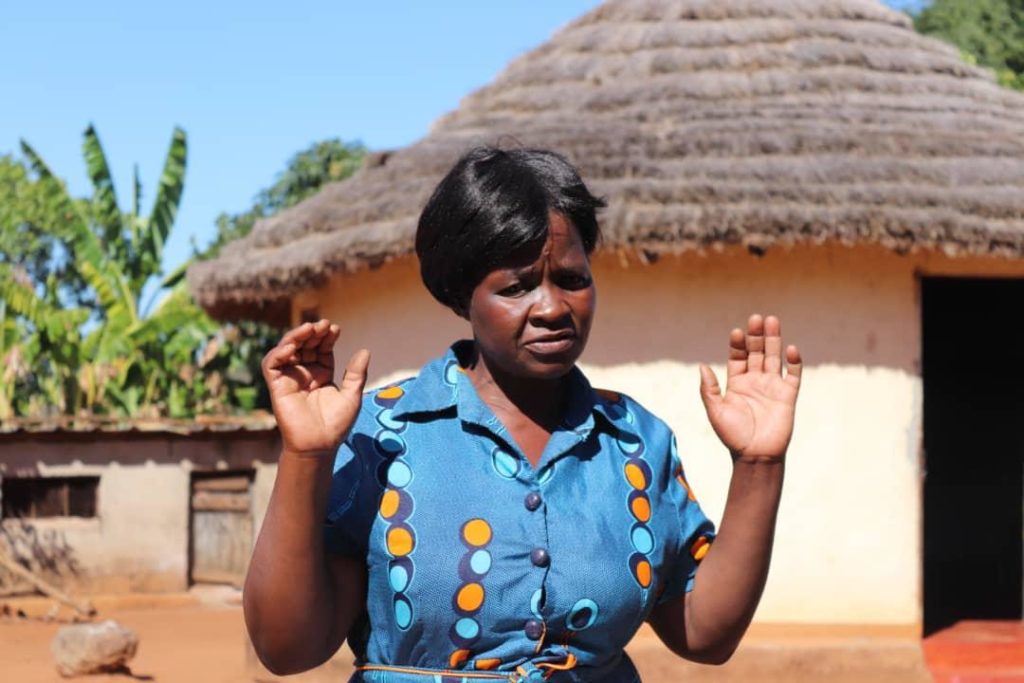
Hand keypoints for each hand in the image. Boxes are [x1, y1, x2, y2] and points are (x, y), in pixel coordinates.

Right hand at [261, 319, 369, 456]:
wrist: (320, 446)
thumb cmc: (336, 424)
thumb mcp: (351, 395)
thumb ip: (356, 374)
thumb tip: (365, 350)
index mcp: (322, 374)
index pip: (322, 348)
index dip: (327, 337)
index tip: (335, 329)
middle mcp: (305, 373)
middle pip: (305, 345)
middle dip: (313, 333)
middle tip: (323, 325)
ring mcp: (290, 378)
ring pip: (287, 349)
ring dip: (295, 337)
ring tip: (309, 329)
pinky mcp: (277, 386)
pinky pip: (271, 364)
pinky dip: (278, 353)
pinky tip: (292, 348)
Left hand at [699, 314, 801, 461]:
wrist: (755, 456)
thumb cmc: (732, 436)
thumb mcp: (716, 411)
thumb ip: (709, 389)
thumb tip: (702, 366)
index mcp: (737, 383)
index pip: (738, 357)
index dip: (738, 344)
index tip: (737, 332)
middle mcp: (755, 381)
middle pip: (757, 352)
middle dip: (757, 336)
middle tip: (757, 318)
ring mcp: (772, 387)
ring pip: (774, 358)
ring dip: (774, 340)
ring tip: (772, 321)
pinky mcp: (788, 396)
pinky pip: (793, 375)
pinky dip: (793, 362)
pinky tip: (790, 349)